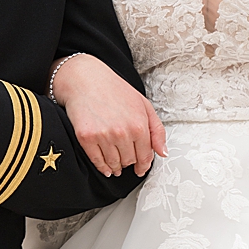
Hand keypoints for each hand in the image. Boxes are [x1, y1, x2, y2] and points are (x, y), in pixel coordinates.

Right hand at [49, 53, 166, 176]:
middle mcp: (122, 133)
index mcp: (139, 125)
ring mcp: (103, 136)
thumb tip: (163, 152)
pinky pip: (96, 160)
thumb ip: (157, 131)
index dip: (144, 165)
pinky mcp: (86, 137)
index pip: (146, 156)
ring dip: (116, 167)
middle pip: (129, 161)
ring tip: (116, 167)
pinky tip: (105, 167)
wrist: (85, 79)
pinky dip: (101, 167)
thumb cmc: (113, 89)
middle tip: (126, 162)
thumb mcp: (144, 105)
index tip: (140, 169)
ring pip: (113, 163)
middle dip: (129, 163)